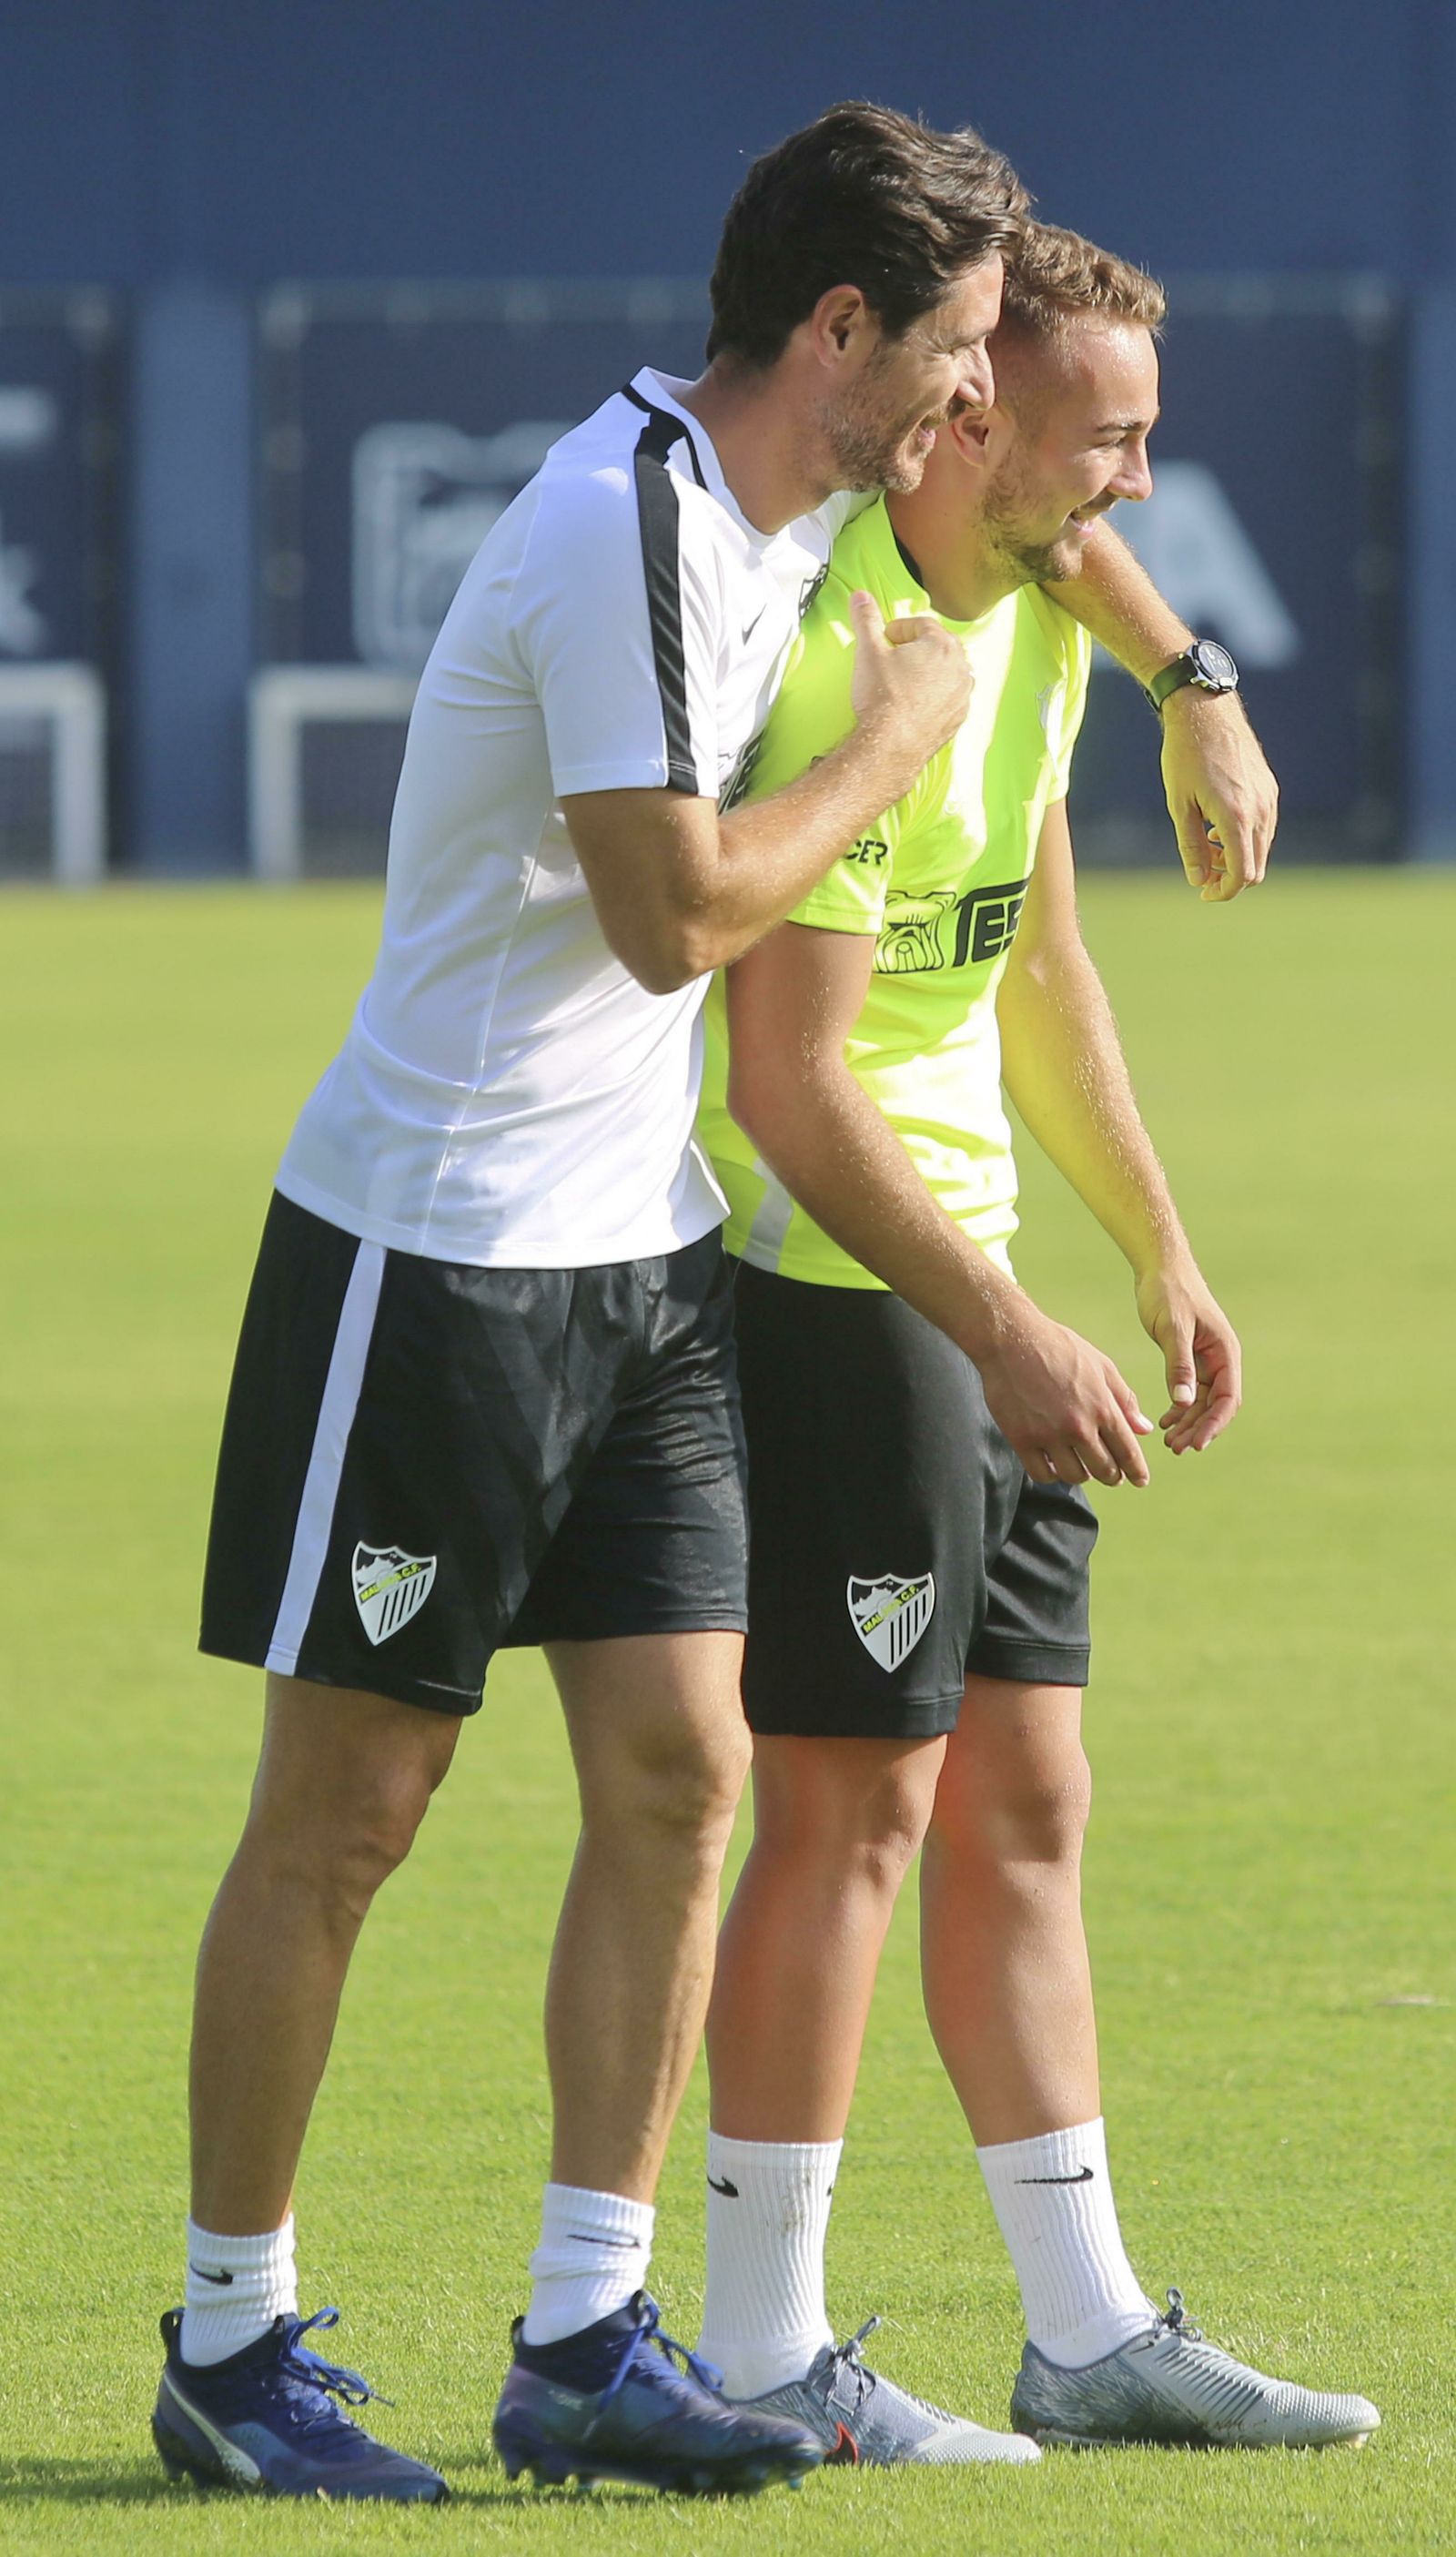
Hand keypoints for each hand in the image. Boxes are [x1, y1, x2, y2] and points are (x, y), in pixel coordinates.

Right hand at [848, 588, 970, 770]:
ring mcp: (961, 696)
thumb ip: (866, 620)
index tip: (886, 637)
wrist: (889, 745)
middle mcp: (959, 668)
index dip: (901, 628)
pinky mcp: (957, 719)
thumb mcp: (868, 652)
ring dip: (930, 671)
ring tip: (907, 678)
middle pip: (940, 646)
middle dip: (918, 647)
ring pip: (948, 673)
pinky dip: (936, 696)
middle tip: (896, 656)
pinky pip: (950, 699)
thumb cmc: (882, 698)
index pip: (923, 625)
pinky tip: (915, 702)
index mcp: (941, 645)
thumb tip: (860, 597)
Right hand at [977, 1299, 1154, 1488]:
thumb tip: (1145, 1430)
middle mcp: (1078, 1426)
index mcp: (1102, 1407)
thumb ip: (1125, 1400)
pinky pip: (1042, 1474)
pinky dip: (1052, 1475)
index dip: (1137, 1471)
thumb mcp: (1101, 1366)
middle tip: (1113, 1476)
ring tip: (1082, 1467)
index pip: (1128, 1451)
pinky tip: (1054, 1465)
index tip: (1140, 1480)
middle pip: (1104, 1470)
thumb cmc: (1059, 1347)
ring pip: (1074, 1476)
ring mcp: (1048, 1435)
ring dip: (1082, 1475)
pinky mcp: (1021, 1439)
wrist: (1012, 1339)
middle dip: (1113, 1476)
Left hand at [1134, 1259, 1241, 1451]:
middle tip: (1175, 1449)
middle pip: (1216, 1406)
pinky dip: (1180, 1408)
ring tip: (1169, 1442)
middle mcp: (1221, 1359)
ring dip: (1189, 1423)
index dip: (1214, 1425)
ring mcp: (1207, 1360)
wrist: (1161, 1267)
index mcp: (1225, 1352)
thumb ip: (1179, 1365)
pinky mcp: (1191, 1359)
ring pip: (1203, 1402)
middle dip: (1198, 1429)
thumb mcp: (1172, 1329)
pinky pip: (1191, 1392)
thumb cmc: (1169, 1292)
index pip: (1227, 1399)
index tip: (1196, 1445)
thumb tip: (1186, 1403)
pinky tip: (1165, 1421)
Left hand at [1160, 688, 1277, 900]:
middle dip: (1230, 878)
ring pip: (1261, 849)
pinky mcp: (1269, 789)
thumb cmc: (1185, 756)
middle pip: (1256, 867)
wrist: (1205, 712)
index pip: (1242, 874)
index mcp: (1236, 817)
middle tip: (1202, 872)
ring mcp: (1268, 799)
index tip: (1203, 892)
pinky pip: (1264, 828)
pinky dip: (1245, 839)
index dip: (1223, 892)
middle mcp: (1260, 810)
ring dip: (1237, 858)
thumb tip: (1199, 880)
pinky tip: (1219, 826)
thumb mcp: (1179, 806)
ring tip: (1207, 845)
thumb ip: (1191, 846)